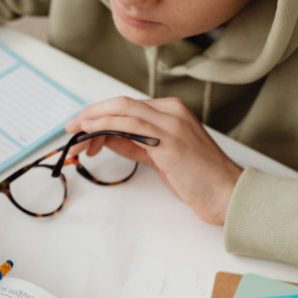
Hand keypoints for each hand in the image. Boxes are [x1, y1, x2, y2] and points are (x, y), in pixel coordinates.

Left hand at [65, 97, 242, 224]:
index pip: (127, 106)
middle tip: (70, 128)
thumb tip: (106, 138)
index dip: (99, 115)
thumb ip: (134, 144)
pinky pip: (131, 125)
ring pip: (123, 110)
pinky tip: (91, 132)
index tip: (81, 128)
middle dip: (90, 114)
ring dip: (93, 121)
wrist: (227, 193)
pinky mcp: (170, 141)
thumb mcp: (159, 156)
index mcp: (172, 111)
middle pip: (121, 104)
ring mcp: (172, 123)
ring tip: (75, 135)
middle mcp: (172, 111)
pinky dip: (106, 125)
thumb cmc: (197, 178)